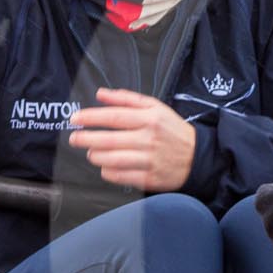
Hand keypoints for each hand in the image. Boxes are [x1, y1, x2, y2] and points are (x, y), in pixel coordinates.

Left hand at [68, 88, 196, 191]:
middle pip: (109, 139)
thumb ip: (126, 99)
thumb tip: (101, 94)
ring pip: (113, 159)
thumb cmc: (172, 130)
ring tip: (91, 152)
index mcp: (150, 118)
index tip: (75, 119)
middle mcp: (149, 139)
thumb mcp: (155, 107)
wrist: (198, 157)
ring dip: (96, 156)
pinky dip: (108, 172)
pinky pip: (121, 176)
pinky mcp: (150, 178)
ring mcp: (150, 160)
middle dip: (86, 138)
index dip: (91, 117)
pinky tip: (105, 166)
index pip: (114, 117)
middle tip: (74, 138)